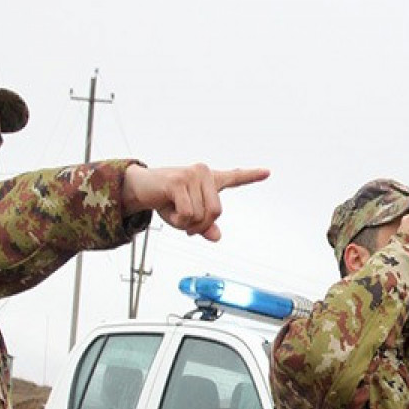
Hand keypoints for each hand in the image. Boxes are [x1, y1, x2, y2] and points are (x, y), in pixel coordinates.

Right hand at [123, 164, 269, 240]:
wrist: (140, 188)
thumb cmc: (165, 200)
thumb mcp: (187, 216)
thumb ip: (204, 226)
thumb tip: (217, 237)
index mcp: (209, 179)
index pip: (234, 177)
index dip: (252, 175)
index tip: (267, 172)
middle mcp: (204, 173)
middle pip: (216, 212)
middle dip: (201, 226)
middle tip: (186, 225)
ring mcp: (192, 175)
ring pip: (201, 215)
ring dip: (185, 223)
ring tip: (173, 211)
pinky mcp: (179, 181)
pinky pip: (188, 213)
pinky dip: (178, 220)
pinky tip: (168, 208)